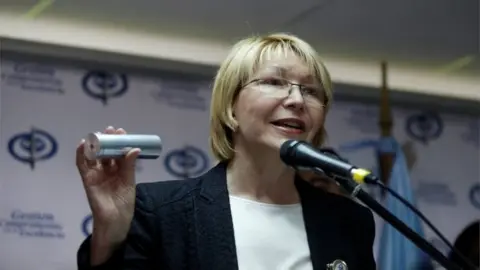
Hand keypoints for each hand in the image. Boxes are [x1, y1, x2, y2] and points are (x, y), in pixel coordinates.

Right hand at [76, 126, 139, 245]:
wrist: (115, 220)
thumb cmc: (124, 203)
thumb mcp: (129, 182)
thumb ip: (130, 166)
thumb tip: (135, 148)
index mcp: (119, 171)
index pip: (118, 152)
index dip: (119, 142)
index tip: (122, 132)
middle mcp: (107, 171)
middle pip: (106, 152)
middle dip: (108, 140)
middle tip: (112, 129)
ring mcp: (96, 174)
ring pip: (94, 156)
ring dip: (95, 144)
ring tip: (99, 133)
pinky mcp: (87, 180)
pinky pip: (82, 166)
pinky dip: (80, 154)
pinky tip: (82, 144)